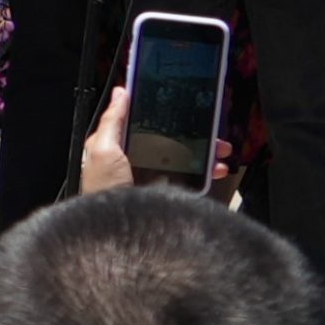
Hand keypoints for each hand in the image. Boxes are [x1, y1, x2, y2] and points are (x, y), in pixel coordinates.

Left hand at [80, 85, 226, 194]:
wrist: (119, 232)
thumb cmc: (104, 188)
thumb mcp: (102, 149)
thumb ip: (112, 121)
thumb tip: (121, 91)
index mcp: (122, 145)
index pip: (147, 122)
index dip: (165, 112)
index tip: (184, 102)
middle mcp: (140, 158)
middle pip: (172, 137)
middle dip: (193, 131)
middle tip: (212, 128)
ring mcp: (157, 175)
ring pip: (187, 155)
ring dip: (206, 150)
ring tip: (221, 149)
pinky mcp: (169, 190)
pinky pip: (192, 176)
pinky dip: (208, 171)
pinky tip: (217, 168)